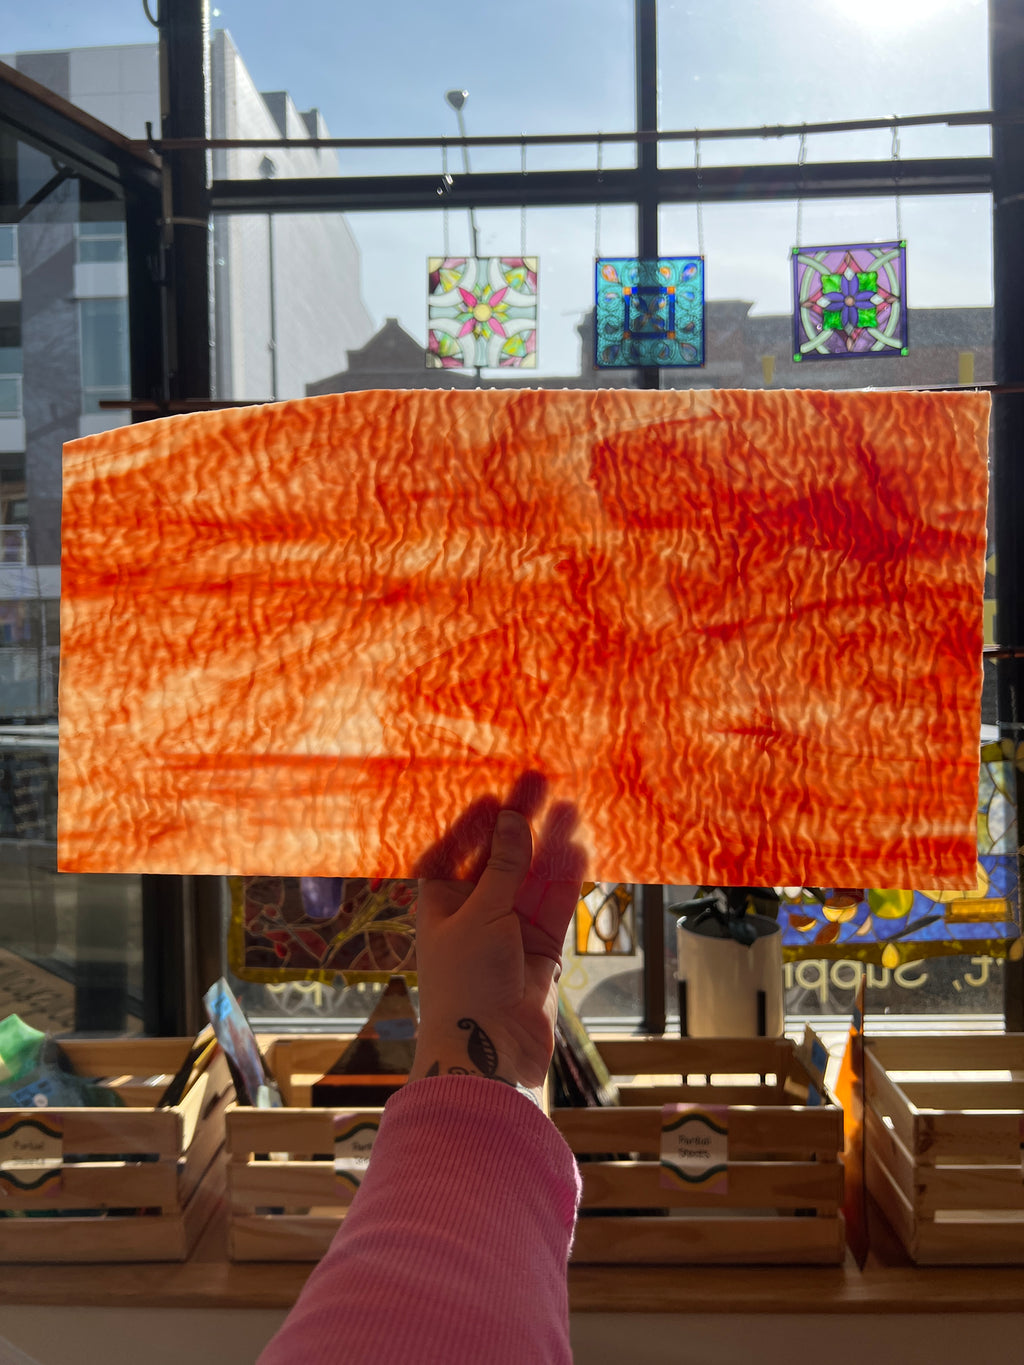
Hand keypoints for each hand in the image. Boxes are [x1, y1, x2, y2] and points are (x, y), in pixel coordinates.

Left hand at [409, 802, 585, 1092]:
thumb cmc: (464, 985)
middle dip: (520, 823)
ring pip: (533, 878)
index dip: (472, 825)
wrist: (488, 1052)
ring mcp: (509, 931)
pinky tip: (578, 849)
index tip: (494, 797)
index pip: (453, 852)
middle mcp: (474, 913)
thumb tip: (512, 818)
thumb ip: (504, 866)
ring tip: (570, 808)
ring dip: (550, 845)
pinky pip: (554, 905)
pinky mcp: (540, 950)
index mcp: (440, 904)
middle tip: (541, 783)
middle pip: (500, 858)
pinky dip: (566, 879)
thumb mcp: (479, 914)